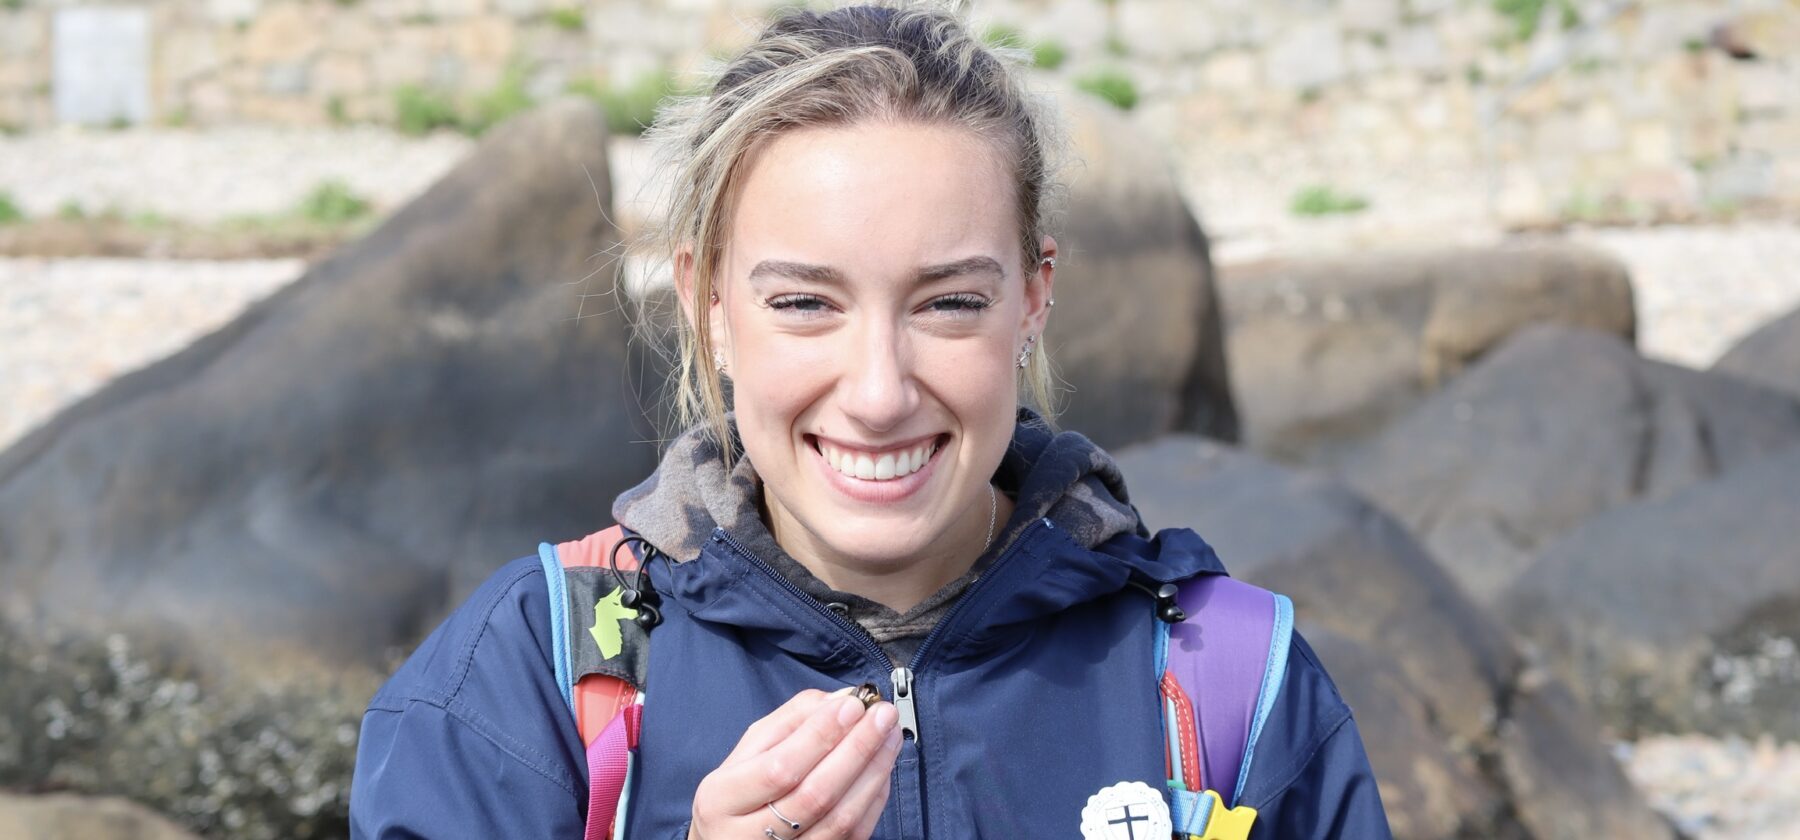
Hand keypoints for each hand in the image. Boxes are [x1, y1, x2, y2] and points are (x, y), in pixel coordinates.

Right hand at [688, 688, 902, 839]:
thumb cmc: (740, 790)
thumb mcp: (749, 750)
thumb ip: (791, 720)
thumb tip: (839, 702)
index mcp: (722, 800)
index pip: (779, 768)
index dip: (820, 736)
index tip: (853, 706)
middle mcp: (748, 837)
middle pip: (814, 796)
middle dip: (857, 749)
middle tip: (883, 715)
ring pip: (839, 820)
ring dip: (873, 772)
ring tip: (890, 735)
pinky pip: (853, 835)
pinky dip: (874, 798)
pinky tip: (882, 767)